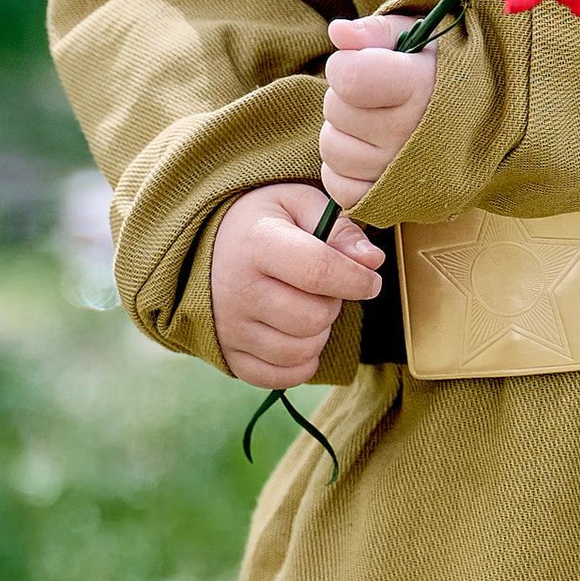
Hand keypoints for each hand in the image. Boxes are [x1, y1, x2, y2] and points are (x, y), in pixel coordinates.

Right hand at [210, 182, 384, 388]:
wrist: (207, 246)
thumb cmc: (264, 223)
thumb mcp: (300, 204)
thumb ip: (340, 229)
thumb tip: (372, 262)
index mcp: (256, 244)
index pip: (319, 272)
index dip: (357, 280)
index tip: (371, 280)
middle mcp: (237, 289)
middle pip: (313, 318)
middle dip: (333, 305)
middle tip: (324, 289)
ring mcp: (229, 327)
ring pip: (301, 351)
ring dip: (318, 333)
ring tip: (306, 307)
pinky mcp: (228, 354)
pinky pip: (281, 377)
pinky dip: (301, 362)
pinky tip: (297, 335)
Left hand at [320, 14, 438, 209]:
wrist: (490, 124)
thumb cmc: (446, 72)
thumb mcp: (420, 37)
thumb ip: (376, 32)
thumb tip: (337, 32)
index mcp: (420, 87)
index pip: (348, 76)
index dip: (345, 64)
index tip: (364, 62)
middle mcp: (410, 134)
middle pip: (335, 111)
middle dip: (346, 96)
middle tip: (378, 95)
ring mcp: (400, 173)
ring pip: (332, 149)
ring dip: (344, 132)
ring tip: (376, 122)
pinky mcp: (390, 202)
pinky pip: (340, 186)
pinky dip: (345, 170)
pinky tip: (370, 151)